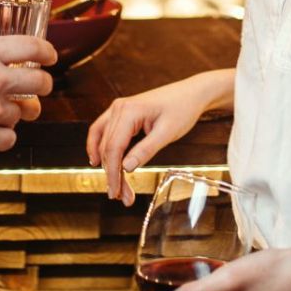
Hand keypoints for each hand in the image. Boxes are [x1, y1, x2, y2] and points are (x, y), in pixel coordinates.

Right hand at [86, 72, 228, 205]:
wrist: (192, 93)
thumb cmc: (183, 109)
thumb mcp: (167, 133)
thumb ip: (146, 150)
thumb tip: (126, 168)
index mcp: (128, 111)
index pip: (113, 148)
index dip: (112, 173)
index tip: (116, 193)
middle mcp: (118, 108)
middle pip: (107, 148)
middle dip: (112, 174)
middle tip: (121, 197)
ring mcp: (118, 109)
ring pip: (103, 142)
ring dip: (107, 165)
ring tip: (115, 186)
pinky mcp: (122, 113)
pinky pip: (104, 131)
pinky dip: (100, 147)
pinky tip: (98, 161)